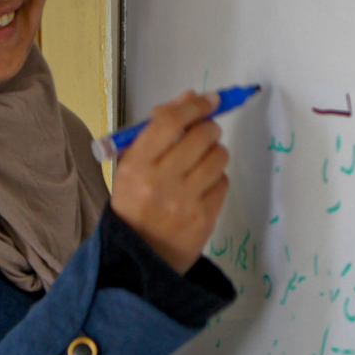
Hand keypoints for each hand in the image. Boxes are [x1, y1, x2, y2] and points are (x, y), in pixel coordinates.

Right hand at [109, 91, 230, 274]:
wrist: (138, 257)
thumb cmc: (134, 204)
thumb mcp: (131, 165)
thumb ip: (157, 130)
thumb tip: (190, 97)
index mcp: (135, 166)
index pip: (169, 122)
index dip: (194, 106)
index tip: (209, 99)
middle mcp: (159, 182)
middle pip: (201, 136)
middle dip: (208, 128)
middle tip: (204, 132)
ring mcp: (184, 202)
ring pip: (218, 157)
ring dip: (214, 152)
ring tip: (201, 162)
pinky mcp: (204, 218)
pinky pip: (223, 183)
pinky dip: (216, 179)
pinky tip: (201, 187)